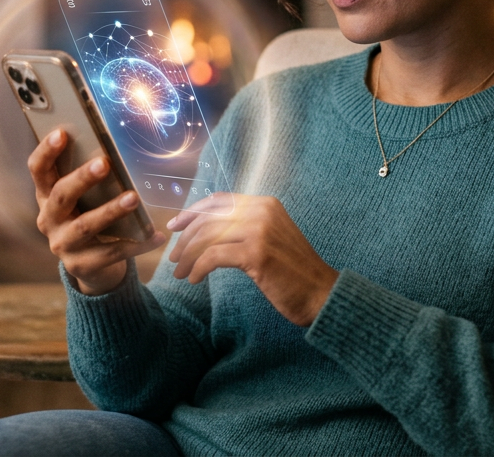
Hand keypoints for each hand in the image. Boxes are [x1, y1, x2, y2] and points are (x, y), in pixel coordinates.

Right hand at [29, 129, 166, 295]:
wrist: (93, 267)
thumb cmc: (90, 218)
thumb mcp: (83, 200)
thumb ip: (89, 180)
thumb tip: (114, 149)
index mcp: (46, 197)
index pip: (38, 170)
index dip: (47, 151)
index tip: (61, 133)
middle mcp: (49, 220)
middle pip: (60, 196)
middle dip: (82, 179)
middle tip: (104, 163)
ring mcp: (62, 245)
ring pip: (85, 226)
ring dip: (110, 211)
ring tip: (133, 198)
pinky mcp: (81, 266)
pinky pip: (111, 253)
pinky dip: (136, 244)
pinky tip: (156, 236)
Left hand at [167, 194, 337, 326]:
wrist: (320, 293)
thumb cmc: (292, 272)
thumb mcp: (270, 238)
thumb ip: (245, 227)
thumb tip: (206, 229)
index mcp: (264, 203)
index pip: (218, 200)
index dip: (192, 212)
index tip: (174, 227)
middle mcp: (262, 211)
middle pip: (208, 219)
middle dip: (185, 239)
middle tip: (173, 258)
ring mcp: (260, 230)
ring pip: (207, 237)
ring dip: (188, 257)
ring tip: (180, 273)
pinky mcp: (256, 252)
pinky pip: (213, 257)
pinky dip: (198, 268)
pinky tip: (194, 279)